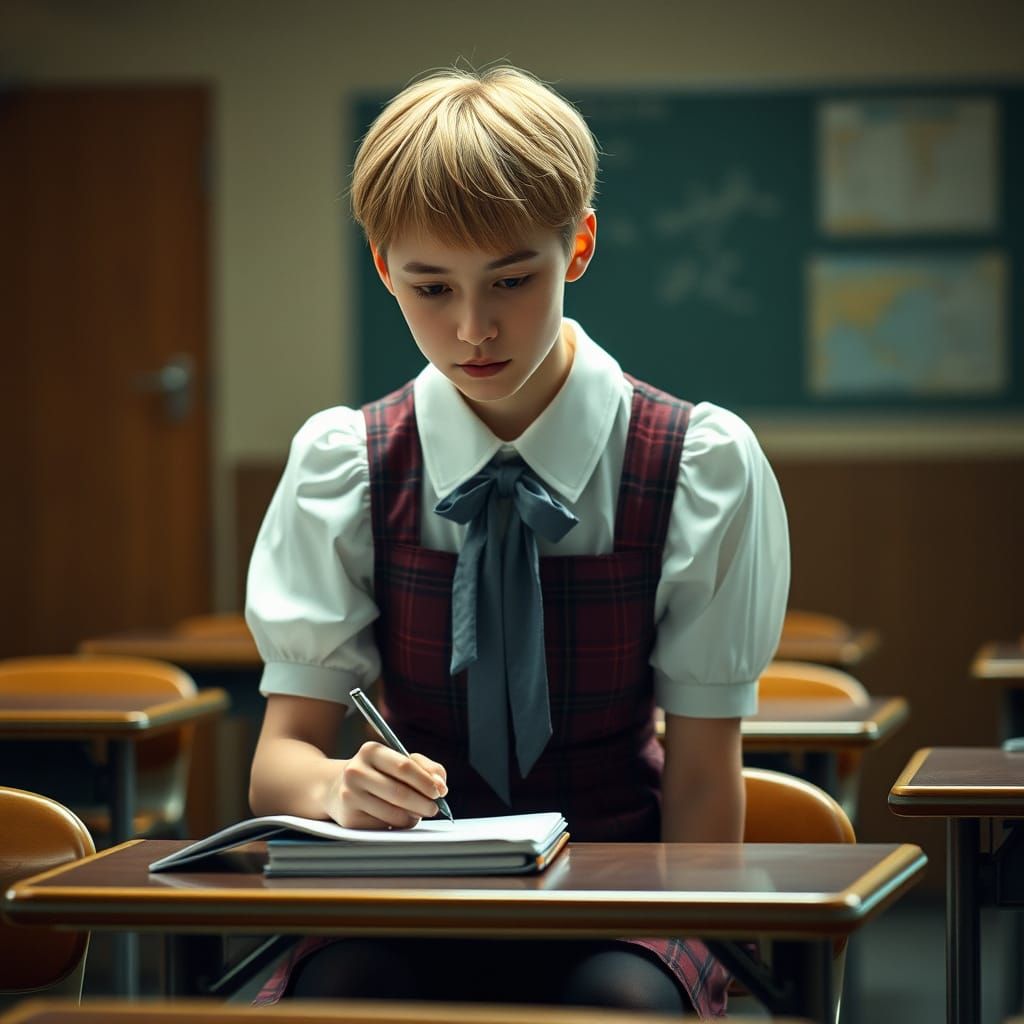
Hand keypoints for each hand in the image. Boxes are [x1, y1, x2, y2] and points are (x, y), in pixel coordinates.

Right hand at [323, 741, 447, 828]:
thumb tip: (441, 785)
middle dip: (423, 803)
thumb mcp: (396, 760)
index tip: (440, 791)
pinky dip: (397, 825)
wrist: (335, 788)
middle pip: (399, 792)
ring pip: (393, 813)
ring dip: (412, 817)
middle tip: (434, 808)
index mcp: (370, 751)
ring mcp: (349, 796)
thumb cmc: (376, 773)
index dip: (425, 781)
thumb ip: (424, 767)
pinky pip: (383, 826)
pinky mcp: (348, 818)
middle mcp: (356, 771)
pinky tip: (398, 818)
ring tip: (417, 813)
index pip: (404, 767)